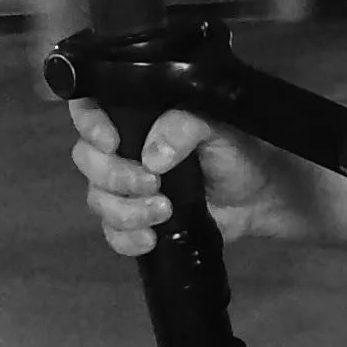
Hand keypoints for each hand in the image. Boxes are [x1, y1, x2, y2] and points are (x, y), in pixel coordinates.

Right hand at [66, 95, 283, 254]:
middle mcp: (124, 149)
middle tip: (154, 183)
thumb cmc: (239, 152)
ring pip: (98, 199)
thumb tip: (152, 157)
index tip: (110, 141)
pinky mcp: (136, 221)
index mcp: (139, 116)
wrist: (260, 198)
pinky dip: (126, 238)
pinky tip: (151, 239)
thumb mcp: (218, 128)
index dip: (88, 123)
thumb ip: (185, 127)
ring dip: (126, 209)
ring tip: (165, 211)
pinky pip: (112, 233)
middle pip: (87, 160)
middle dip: (115, 176)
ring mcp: (127, 188)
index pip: (90, 108)